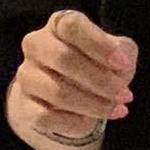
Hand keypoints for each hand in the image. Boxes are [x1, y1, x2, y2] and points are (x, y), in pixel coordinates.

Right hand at [6, 9, 137, 149]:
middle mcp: (36, 45)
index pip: (72, 26)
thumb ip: (123, 53)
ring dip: (93, 105)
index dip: (99, 45)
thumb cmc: (96, 66)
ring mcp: (27, 75)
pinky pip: (46, 118)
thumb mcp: (116, 54)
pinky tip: (91, 122)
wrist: (68, 97)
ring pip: (58, 92)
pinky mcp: (25, 105)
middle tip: (125, 95)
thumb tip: (121, 65)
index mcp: (58, 25)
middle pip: (64, 59)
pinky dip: (74, 123)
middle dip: (100, 81)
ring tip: (116, 109)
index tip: (122, 64)